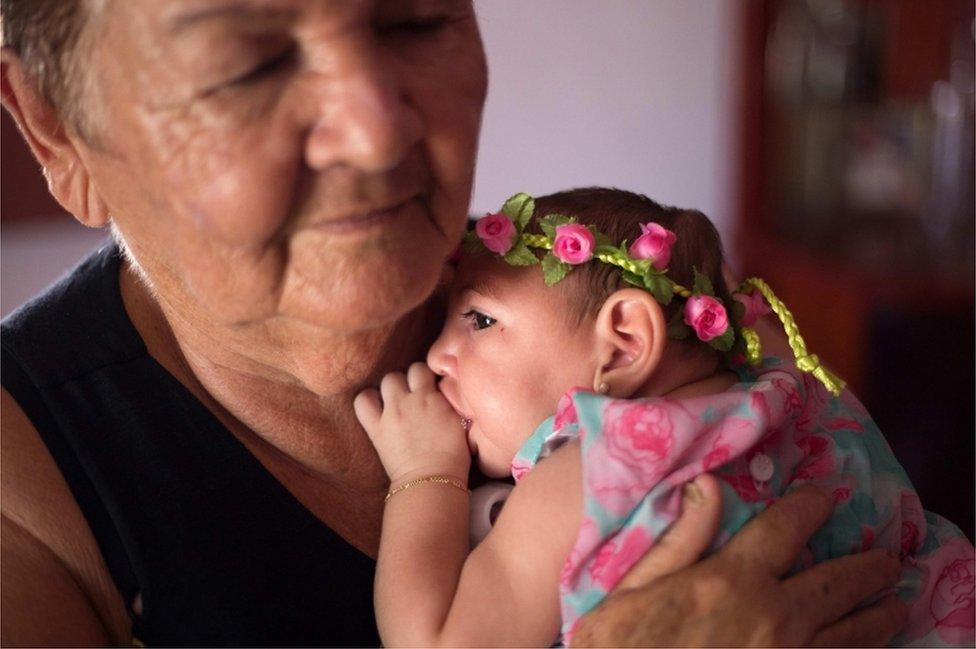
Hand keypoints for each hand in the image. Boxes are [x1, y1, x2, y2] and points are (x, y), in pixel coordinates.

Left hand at [354, 362, 470, 484]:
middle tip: (413, 394)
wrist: (432, 481)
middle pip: (408, 370)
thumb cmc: (453, 458)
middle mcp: (413, 399)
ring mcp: (393, 411)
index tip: (429, 386)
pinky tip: (375, 407)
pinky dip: (367, 400)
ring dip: (392, 387)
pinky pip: (363, 401)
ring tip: (396, 400)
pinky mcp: (377, 427)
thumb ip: (451, 404)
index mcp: (435, 398)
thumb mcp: (461, 424)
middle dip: (410, 379)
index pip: (428, 369)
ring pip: (388, 380)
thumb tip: (446, 395)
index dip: (427, 377)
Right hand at [571, 482, 907, 646]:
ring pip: (851, 633)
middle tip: (888, 560)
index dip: (811, 506)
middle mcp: (772, 616)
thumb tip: (708, 484)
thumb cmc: (621, 648)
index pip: (786, 528)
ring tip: (896, 603)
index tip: (827, 496)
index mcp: (731, 579)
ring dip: (879, 615)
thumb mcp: (633, 588)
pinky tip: (859, 646)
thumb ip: (679, 539)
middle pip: (836, 584)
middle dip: (867, 568)